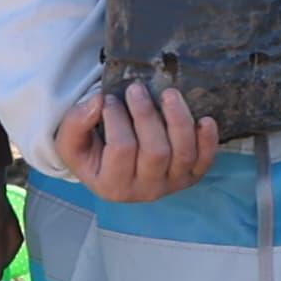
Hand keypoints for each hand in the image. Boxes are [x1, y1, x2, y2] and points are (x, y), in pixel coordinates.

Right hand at [55, 82, 221, 205]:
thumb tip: (97, 102)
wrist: (113, 169)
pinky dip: (209, 141)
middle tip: (136, 89)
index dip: (116, 119)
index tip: (109, 98)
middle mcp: (144, 191)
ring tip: (168, 93)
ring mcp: (171, 184)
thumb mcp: (71, 143)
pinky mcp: (191, 176)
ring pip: (183, 152)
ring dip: (178, 119)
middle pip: (156, 151)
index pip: (122, 149)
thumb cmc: (93, 153)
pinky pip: (205, 161)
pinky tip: (205, 119)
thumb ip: (76, 124)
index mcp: (112, 186)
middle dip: (147, 114)